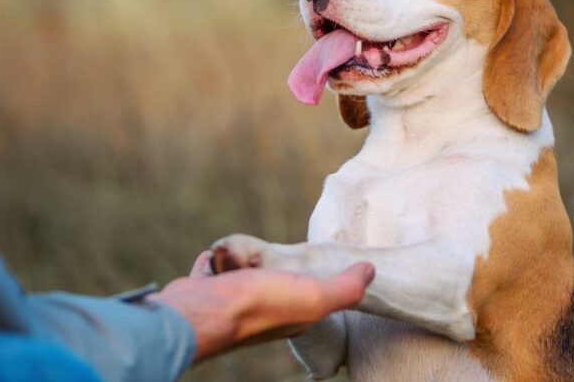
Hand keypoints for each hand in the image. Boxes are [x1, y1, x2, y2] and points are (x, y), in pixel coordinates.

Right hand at [147, 251, 373, 361]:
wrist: (201, 312)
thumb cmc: (259, 305)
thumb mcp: (314, 297)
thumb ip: (345, 288)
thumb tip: (371, 270)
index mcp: (292, 315)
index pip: (308, 292)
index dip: (308, 275)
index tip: (307, 262)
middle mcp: (262, 312)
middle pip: (269, 276)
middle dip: (265, 262)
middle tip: (261, 261)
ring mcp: (231, 302)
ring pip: (240, 270)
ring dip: (238, 258)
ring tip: (237, 258)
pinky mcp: (204, 292)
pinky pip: (211, 269)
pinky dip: (212, 262)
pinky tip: (214, 261)